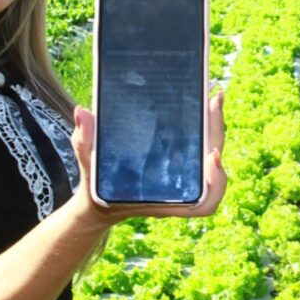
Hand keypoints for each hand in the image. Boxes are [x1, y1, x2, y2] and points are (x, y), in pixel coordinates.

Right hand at [69, 91, 226, 224]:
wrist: (101, 201)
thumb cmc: (97, 186)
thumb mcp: (88, 166)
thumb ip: (84, 143)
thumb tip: (83, 113)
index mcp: (167, 201)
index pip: (205, 202)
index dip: (216, 182)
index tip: (213, 155)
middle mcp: (181, 189)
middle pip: (213, 167)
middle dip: (216, 133)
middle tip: (214, 101)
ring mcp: (184, 175)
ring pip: (211, 152)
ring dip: (215, 125)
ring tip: (213, 96)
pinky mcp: (181, 160)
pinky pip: (202, 145)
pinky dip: (206, 125)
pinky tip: (204, 102)